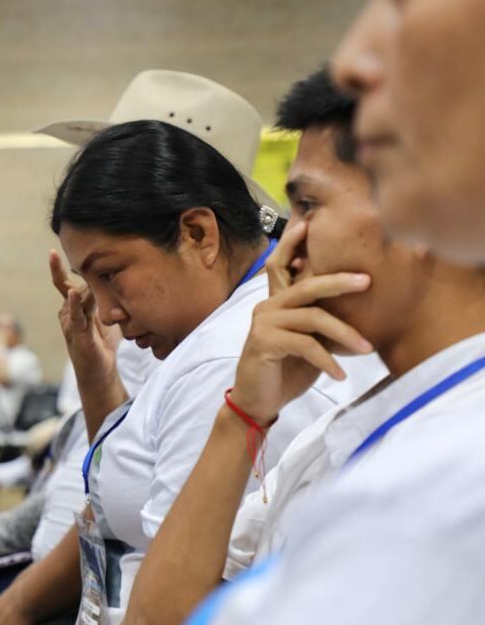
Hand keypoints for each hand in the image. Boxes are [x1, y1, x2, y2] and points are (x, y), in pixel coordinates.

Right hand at [49, 250, 120, 368]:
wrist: (99, 372)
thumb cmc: (102, 342)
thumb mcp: (107, 314)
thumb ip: (107, 297)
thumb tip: (118, 275)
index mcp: (72, 305)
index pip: (67, 279)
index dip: (62, 265)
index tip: (60, 247)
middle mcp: (67, 311)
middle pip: (67, 284)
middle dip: (64, 269)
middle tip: (56, 251)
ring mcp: (70, 323)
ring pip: (74, 297)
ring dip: (80, 284)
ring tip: (69, 264)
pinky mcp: (77, 335)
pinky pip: (77, 317)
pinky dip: (75, 304)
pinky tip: (74, 292)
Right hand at [230, 221, 373, 425]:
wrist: (259, 400)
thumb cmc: (285, 370)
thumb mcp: (307, 341)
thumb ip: (317, 321)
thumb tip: (353, 307)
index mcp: (276, 303)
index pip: (281, 266)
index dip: (291, 244)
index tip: (308, 224)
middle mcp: (267, 307)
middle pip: (306, 285)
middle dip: (338, 281)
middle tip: (366, 280)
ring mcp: (263, 323)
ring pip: (312, 317)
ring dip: (344, 335)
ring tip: (366, 349)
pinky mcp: (263, 343)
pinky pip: (304, 345)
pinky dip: (327, 360)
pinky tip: (340, 375)